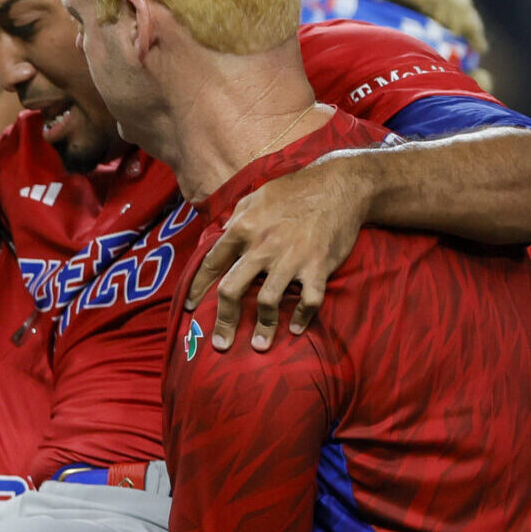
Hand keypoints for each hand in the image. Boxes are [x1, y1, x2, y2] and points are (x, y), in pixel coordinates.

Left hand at [186, 155, 369, 350]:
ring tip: (258, 345)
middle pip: (232, 290)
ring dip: (262, 328)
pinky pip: (308, 300)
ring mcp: (291, 258)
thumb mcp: (258, 196)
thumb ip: (237, 217)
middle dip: (222, 321)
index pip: (212, 264)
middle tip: (219, 343)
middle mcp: (263, 246)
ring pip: (267, 302)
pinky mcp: (318, 266)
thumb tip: (221, 235)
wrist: (340, 185)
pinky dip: (302, 317)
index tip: (190, 307)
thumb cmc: (295, 190)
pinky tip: (295, 329)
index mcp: (244, 228)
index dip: (197, 288)